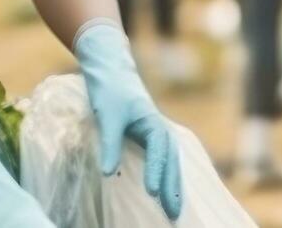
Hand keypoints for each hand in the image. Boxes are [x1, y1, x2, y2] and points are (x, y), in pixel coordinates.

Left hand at [74, 20, 183, 220]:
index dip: (157, 172)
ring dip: (172, 185)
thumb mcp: (107, 117)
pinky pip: (163, 161)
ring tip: (173, 210)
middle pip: (172, 161)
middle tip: (174, 213)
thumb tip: (108, 174)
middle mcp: (159, 130)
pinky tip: (164, 192)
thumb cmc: (109, 91)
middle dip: (173, 187)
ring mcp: (156, 134)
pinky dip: (166, 177)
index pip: (159, 151)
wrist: (110, 69)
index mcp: (153, 123)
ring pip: (170, 163)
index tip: (151, 192)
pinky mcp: (148, 138)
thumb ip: (109, 145)